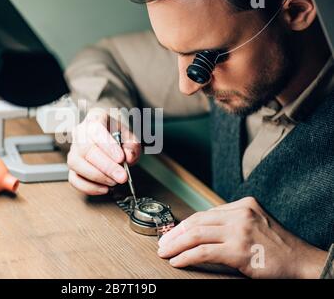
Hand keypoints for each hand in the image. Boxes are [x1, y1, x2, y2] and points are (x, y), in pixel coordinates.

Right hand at [67, 108, 140, 194]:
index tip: (121, 158)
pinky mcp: (72, 166)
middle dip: (106, 166)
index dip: (107, 146)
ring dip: (97, 176)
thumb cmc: (116, 132)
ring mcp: (73, 150)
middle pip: (85, 149)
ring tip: (114, 181)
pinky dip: (89, 187)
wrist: (107, 132)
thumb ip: (132, 145)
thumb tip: (129, 157)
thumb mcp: (129, 134)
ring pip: (76, 164)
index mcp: (94, 118)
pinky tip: (104, 188)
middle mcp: (80, 133)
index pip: (96, 130)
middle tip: (122, 176)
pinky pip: (74, 178)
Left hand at [158, 197, 327, 277]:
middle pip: (197, 221)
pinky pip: (203, 252)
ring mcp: (239, 230)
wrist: (301, 261)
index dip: (185, 224)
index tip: (172, 232)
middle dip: (175, 233)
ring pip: (196, 234)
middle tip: (163, 243)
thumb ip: (231, 222)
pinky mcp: (239, 249)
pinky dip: (186, 256)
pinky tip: (177, 260)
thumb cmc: (278, 246)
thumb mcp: (254, 224)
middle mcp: (240, 213)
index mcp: (243, 204)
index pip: (205, 213)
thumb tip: (201, 230)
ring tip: (165, 252)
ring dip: (176, 244)